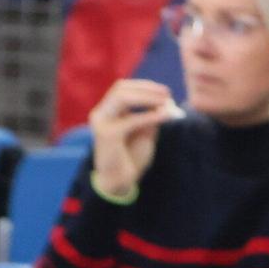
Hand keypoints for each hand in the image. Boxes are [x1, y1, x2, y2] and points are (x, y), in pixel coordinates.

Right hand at [87, 79, 176, 198]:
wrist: (119, 180)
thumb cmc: (132, 157)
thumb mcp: (144, 132)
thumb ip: (151, 117)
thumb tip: (166, 102)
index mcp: (108, 111)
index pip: (122, 89)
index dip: (144, 86)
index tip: (164, 91)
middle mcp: (101, 114)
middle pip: (120, 89)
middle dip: (146, 89)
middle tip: (167, 94)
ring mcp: (102, 122)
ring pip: (122, 98)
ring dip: (147, 98)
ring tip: (166, 102)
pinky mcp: (107, 134)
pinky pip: (131, 120)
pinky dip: (150, 115)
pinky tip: (165, 116)